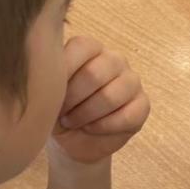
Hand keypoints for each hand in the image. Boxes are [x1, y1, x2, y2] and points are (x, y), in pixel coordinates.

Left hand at [52, 36, 150, 164]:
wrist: (72, 141)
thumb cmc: (57, 111)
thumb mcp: (46, 94)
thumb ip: (49, 78)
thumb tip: (47, 74)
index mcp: (89, 49)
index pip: (81, 47)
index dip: (64, 72)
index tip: (49, 93)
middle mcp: (113, 60)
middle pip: (94, 74)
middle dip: (72, 99)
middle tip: (60, 113)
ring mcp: (131, 81)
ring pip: (111, 96)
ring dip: (86, 115)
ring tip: (73, 122)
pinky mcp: (142, 104)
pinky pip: (127, 116)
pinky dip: (103, 127)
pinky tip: (91, 129)